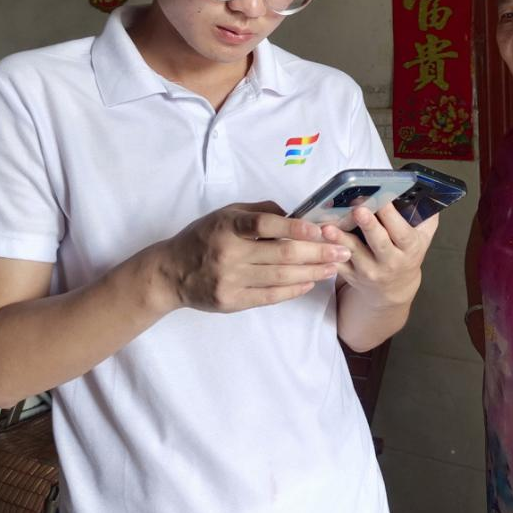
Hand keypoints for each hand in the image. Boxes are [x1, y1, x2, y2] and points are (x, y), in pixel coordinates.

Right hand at [148, 201, 348, 313]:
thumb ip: (259, 211)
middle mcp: (229, 254)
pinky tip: (311, 283)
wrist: (171, 272)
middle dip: (316, 252)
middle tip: (341, 250)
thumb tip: (295, 215)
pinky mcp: (232, 301)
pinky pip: (270, 297)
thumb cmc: (203, 237)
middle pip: (280, 255)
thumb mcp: (225, 214)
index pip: (264, 225)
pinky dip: (293, 290)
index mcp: (227, 227)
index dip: (294, 227)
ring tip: (333, 267)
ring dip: (312, 272)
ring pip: (280, 278)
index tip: (319, 229)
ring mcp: (230, 280)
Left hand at [320, 203, 436, 308]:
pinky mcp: (351, 276)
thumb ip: (426, 216)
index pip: (401, 232)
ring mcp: (369, 270)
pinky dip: (327, 252)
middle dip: (369, 226)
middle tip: (359, 210)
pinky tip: (317, 239)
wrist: (394, 288)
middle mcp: (390, 261)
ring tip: (328, 227)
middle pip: (379, 243)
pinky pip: (338, 263)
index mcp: (409, 249)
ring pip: (354, 253)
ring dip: (340, 239)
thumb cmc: (407, 254)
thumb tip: (425, 191)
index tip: (382, 198)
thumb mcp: (423, 238)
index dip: (391, 215)